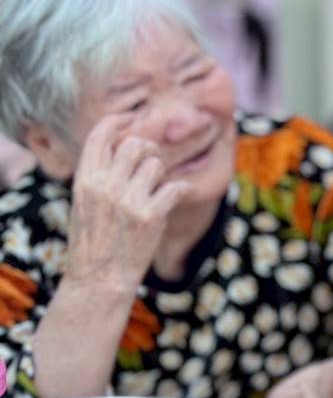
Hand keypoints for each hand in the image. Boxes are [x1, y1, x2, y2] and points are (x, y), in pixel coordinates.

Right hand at [67, 115, 189, 289]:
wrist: (99, 279)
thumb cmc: (94, 240)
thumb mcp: (85, 202)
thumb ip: (100, 174)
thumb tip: (128, 143)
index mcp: (85, 181)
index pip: (100, 135)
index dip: (118, 122)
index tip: (132, 118)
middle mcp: (105, 186)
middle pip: (135, 144)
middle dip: (147, 150)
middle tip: (149, 164)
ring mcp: (128, 200)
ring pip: (156, 165)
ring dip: (160, 176)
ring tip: (153, 193)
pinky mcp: (151, 215)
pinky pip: (177, 186)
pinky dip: (183, 190)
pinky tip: (182, 194)